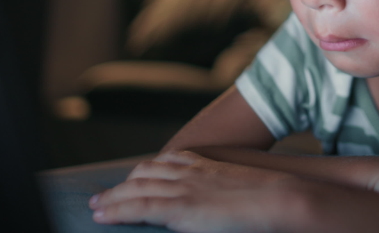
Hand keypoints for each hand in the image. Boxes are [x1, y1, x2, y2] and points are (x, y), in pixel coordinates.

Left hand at [89, 150, 298, 231]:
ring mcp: (184, 188)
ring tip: (97, 206)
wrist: (282, 196)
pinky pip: (139, 207)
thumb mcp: (246, 186)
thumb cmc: (274, 196)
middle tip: (104, 195)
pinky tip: (102, 216)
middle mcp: (190, 172)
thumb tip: (227, 204)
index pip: (167, 163)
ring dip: (112, 198)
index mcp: (206, 165)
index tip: (132, 178)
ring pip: (136, 189)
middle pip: (145, 173)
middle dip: (123, 184)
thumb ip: (229, 191)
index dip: (145, 172)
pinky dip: (117, 210)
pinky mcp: (181, 208)